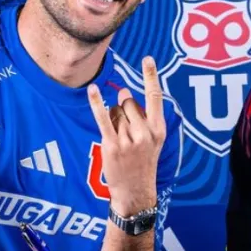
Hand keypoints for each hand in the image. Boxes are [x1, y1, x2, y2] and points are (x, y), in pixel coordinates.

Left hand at [87, 56, 166, 215]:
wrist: (135, 191)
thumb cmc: (142, 162)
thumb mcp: (151, 140)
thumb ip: (141, 115)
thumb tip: (123, 92)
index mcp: (158, 129)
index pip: (156, 96)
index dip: (151, 76)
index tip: (147, 59)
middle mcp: (145, 132)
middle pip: (129, 102)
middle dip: (123, 109)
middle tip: (126, 132)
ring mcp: (128, 139)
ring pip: (115, 112)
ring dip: (113, 120)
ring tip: (119, 140)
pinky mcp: (112, 144)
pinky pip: (103, 118)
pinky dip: (96, 103)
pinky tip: (92, 90)